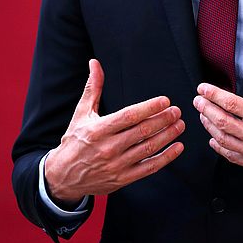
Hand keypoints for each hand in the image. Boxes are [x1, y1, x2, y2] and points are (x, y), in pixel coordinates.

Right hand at [45, 59, 184, 204]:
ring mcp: (116, 165)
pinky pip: (149, 168)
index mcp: (98, 130)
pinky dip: (166, 158)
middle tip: (177, 111)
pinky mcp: (122, 179)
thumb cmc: (75, 141)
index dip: (149, 108)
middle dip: (163, 120)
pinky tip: (177, 147)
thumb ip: (93, 88)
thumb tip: (95, 63)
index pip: (128, 116)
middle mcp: (108, 148)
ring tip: (179, 125)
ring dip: (167, 136)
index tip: (165, 101)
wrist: (63, 177)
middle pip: (142, 131)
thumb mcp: (81, 114)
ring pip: (148, 148)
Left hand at [193, 51, 242, 183]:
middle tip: (197, 101)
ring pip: (222, 139)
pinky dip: (219, 146)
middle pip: (221, 121)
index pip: (231, 103)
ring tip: (203, 116)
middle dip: (205, 109)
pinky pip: (230, 156)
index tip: (203, 89)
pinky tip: (214, 139)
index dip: (213, 94)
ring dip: (209, 126)